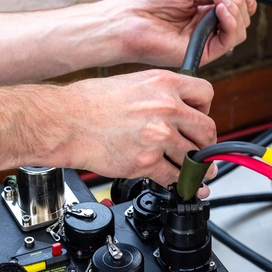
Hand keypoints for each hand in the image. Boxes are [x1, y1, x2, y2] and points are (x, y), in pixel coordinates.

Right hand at [49, 69, 216, 186]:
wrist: (65, 122)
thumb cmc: (87, 103)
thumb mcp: (130, 82)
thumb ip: (156, 94)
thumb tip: (171, 109)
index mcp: (163, 83)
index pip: (205, 95)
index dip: (205, 110)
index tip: (199, 121)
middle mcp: (166, 108)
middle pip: (206, 130)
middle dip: (206, 145)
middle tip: (202, 152)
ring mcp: (158, 136)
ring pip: (193, 158)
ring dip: (197, 169)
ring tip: (197, 175)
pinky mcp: (146, 162)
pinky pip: (174, 177)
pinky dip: (182, 186)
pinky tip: (185, 189)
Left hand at [94, 0, 256, 68]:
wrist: (128, 20)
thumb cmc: (150, 2)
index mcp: (201, 12)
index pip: (234, 10)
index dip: (243, 1)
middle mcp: (204, 29)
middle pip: (241, 21)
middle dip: (239, 4)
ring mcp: (203, 42)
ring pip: (238, 33)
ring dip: (237, 13)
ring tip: (222, 1)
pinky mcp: (200, 54)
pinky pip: (227, 43)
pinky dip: (231, 25)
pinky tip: (220, 11)